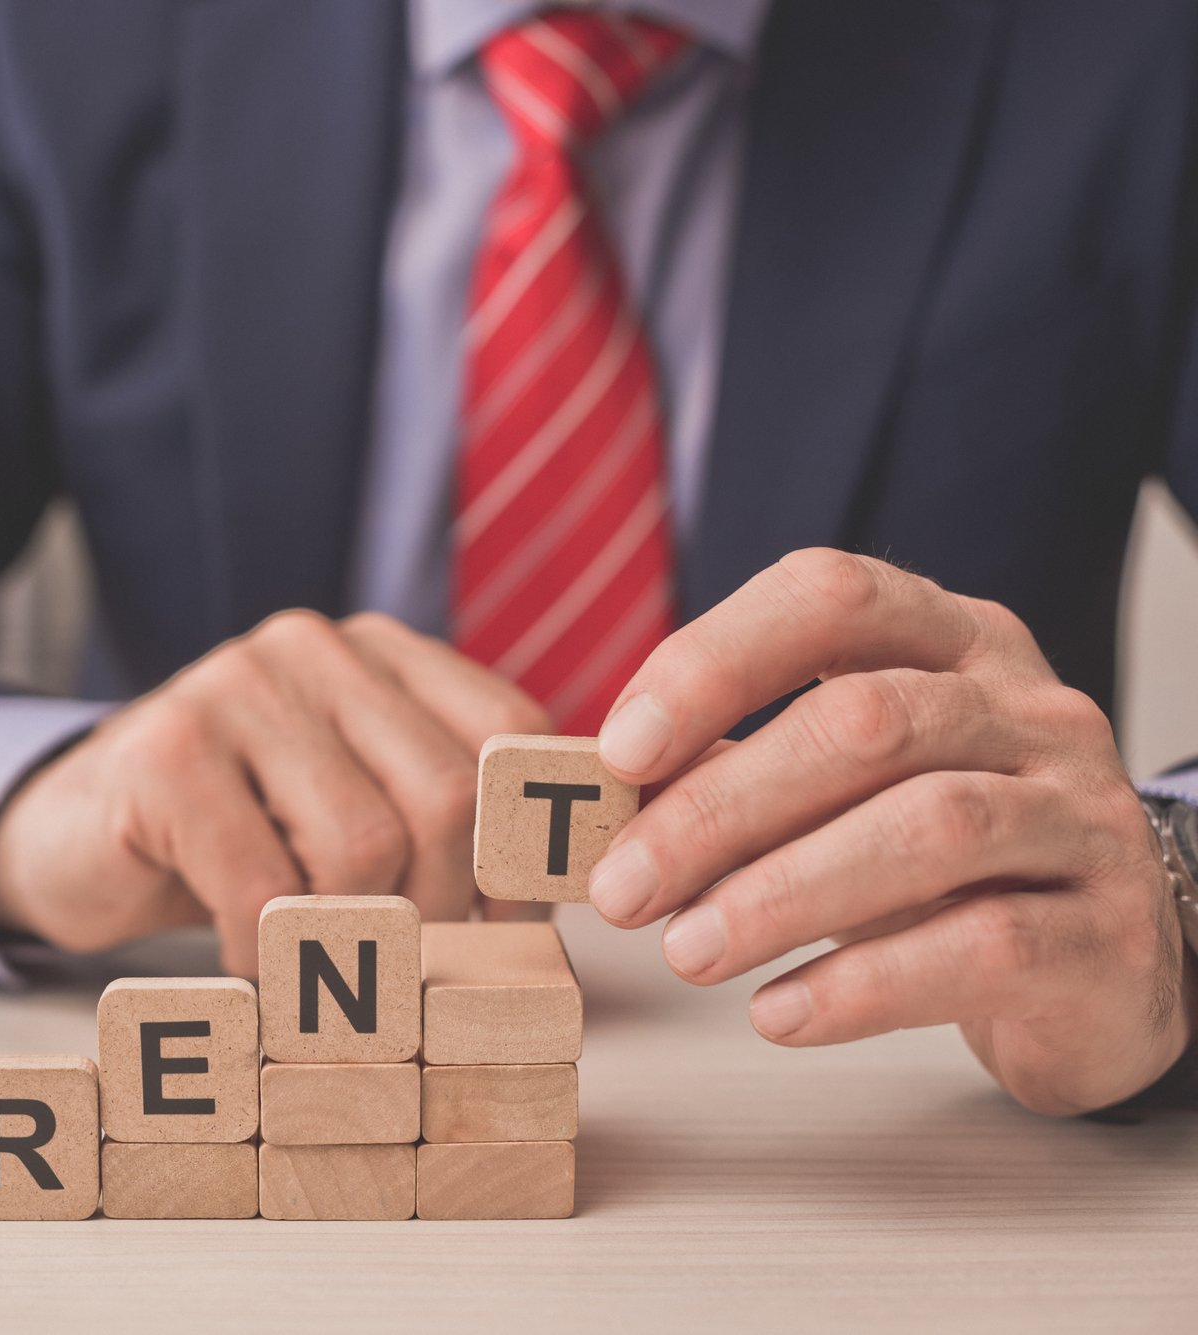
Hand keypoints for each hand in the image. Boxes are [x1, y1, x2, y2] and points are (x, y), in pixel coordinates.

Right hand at [0, 611, 549, 974]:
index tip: (507, 930)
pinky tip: (245, 962)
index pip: (508, 730)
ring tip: (313, 966)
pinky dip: (268, 957)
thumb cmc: (234, 842)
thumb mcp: (353, 812)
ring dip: (349, 941)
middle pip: (445, 795)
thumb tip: (559, 900)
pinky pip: (263, 888)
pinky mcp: (165, 752)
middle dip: (438, 910)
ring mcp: (233, 686)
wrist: (74, 838)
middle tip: (398, 971)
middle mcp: (315, 648)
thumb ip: (442, 823)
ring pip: (362, 844)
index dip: (522, 848)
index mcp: (381, 654)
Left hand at [589, 548, 1195, 1114]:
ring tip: (685, 954)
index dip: (711, 663)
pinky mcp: (1107, 935)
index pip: (828, 598)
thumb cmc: (945, 860)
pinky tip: (778, 1013)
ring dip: (781, 894)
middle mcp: (1029, 709)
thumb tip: (596, 800)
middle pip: (864, 723)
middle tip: (621, 889)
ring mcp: (1083, 816)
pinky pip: (985, 947)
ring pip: (930, 828)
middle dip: (720, 807)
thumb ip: (736, 775)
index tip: (617, 753)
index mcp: (951, 641)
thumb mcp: (843, 793)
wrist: (1110, 962)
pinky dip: (863, 985)